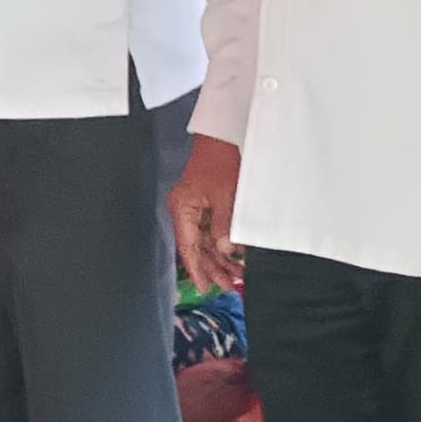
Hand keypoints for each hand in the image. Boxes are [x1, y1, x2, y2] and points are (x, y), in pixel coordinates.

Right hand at [167, 134, 239, 295]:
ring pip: (206, 241)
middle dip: (213, 268)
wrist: (225, 134)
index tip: (205, 287)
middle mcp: (185, 211)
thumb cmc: (221, 159)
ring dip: (221, 258)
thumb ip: (223, 226)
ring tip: (237, 275)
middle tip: (229, 286)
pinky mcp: (207, 204)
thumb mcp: (225, 196)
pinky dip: (224, 244)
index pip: (188, 247)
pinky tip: (237, 256)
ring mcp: (196, 208)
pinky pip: (213, 230)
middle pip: (197, 247)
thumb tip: (224, 251)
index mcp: (182, 208)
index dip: (197, 269)